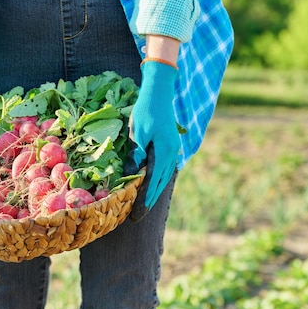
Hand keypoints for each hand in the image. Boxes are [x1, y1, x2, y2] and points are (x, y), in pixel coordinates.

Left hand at [129, 60, 179, 208]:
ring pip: (163, 177)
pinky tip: (152, 185)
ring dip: (154, 192)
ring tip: (144, 206)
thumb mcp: (138, 131)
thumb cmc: (146, 110)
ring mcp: (172, 150)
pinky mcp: (169, 146)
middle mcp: (172, 153)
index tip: (137, 214)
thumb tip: (135, 173)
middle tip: (138, 217)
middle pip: (160, 183)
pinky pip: (164, 168)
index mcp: (164, 152)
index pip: (153, 182)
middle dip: (149, 200)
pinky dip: (157, 180)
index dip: (144, 199)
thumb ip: (137, 153)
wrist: (159, 92)